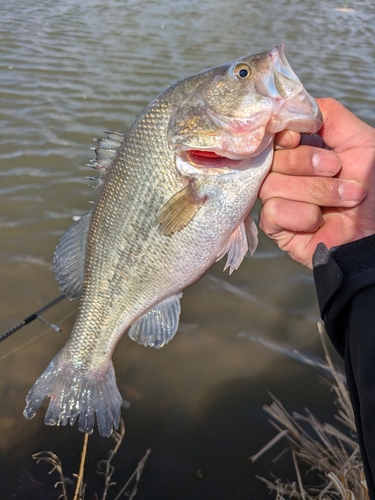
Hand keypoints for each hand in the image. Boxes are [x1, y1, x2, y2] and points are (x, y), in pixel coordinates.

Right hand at [259, 98, 374, 267]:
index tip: (298, 137)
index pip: (272, 136)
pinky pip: (272, 213)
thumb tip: (292, 104)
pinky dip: (301, 215)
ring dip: (315, 191)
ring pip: (270, 186)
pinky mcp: (278, 228)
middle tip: (337, 169)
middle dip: (306, 163)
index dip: (282, 135)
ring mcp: (280, 201)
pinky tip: (320, 220)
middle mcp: (287, 174)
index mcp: (302, 152)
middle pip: (270, 159)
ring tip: (346, 198)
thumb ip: (328, 115)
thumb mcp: (360, 140)